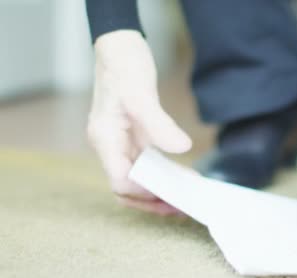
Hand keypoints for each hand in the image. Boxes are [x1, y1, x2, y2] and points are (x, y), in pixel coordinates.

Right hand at [87, 30, 191, 214]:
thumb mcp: (141, 94)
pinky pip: (148, 165)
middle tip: (183, 206)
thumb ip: (160, 125)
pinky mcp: (134, 138)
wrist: (120, 48)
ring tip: (186, 198)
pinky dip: (164, 174)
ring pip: (138, 180)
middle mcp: (110, 146)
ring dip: (160, 191)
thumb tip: (181, 148)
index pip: (121, 181)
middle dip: (153, 201)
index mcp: (105, 139)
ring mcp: (122, 143)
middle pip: (128, 188)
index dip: (144, 192)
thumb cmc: (123, 66)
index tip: (172, 194)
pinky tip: (184, 177)